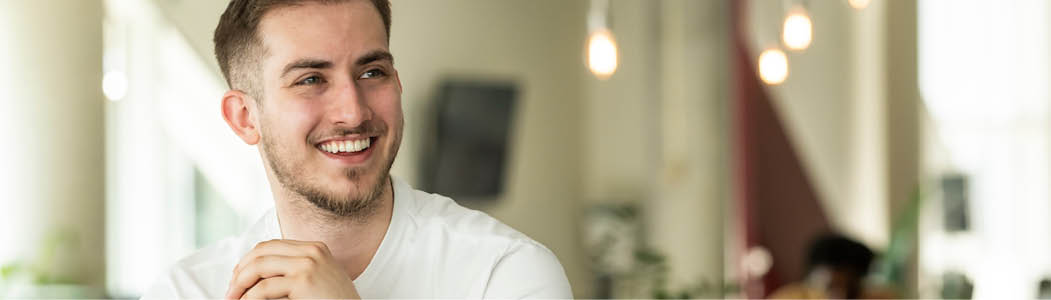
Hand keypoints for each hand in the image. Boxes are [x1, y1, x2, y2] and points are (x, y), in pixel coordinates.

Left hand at [225, 239, 360, 298]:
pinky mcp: (304, 281)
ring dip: (239, 284)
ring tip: (233, 298)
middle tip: (230, 291)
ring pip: (258, 266)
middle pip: (261, 252)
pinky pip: (264, 288)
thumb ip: (296, 272)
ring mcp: (308, 264)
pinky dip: (249, 298)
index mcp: (315, 248)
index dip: (248, 261)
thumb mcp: (319, 281)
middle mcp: (312, 251)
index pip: (271, 246)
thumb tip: (259, 278)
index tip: (238, 279)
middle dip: (239, 271)